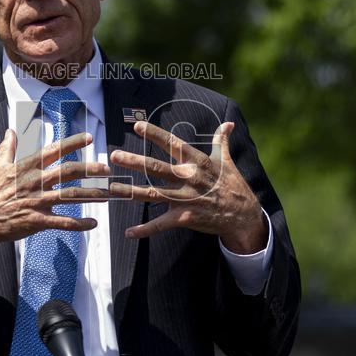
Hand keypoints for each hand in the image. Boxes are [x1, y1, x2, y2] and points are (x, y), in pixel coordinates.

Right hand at [0, 129, 111, 255]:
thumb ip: (7, 148)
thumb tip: (9, 131)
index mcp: (27, 167)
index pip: (53, 150)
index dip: (71, 143)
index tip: (88, 137)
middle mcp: (35, 182)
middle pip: (68, 172)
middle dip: (90, 169)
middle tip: (107, 168)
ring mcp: (37, 202)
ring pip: (71, 196)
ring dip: (92, 194)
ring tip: (108, 194)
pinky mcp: (37, 221)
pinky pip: (63, 222)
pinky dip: (79, 224)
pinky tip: (93, 223)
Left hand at [108, 121, 266, 252]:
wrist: (243, 215)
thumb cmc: (233, 185)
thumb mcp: (227, 161)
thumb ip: (222, 141)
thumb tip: (228, 123)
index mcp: (197, 162)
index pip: (173, 143)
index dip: (155, 134)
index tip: (137, 125)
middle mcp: (188, 178)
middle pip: (157, 167)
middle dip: (135, 161)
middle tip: (115, 156)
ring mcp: (185, 198)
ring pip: (153, 193)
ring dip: (130, 191)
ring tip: (111, 188)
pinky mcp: (185, 217)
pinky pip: (161, 224)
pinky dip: (145, 229)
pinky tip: (128, 232)